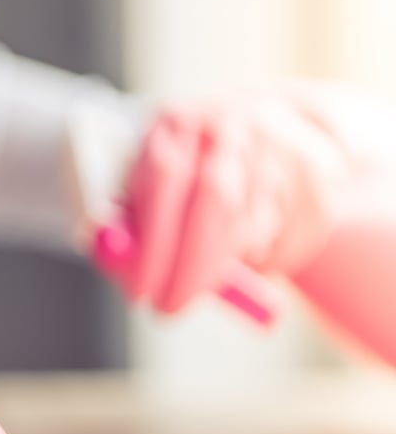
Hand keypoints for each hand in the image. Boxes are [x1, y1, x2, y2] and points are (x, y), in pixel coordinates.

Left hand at [106, 85, 366, 313]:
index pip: (165, 179)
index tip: (141, 292)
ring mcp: (277, 145)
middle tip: (170, 309)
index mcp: (177, 124)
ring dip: (225, 263)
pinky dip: (261, 260)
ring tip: (207, 260)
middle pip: (217, 201)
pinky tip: (248, 243)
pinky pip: (287, 240)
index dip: (153, 243)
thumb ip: (126, 227)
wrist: (262, 126)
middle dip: (192, 268)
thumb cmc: (182, 174)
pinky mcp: (316, 174)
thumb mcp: (143, 189)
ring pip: (253, 230)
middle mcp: (230, 127)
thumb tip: (119, 264)